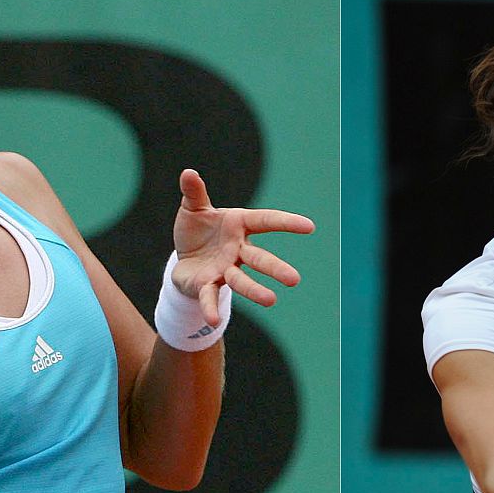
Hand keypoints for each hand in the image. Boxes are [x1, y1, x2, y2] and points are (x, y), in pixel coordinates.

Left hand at [170, 168, 313, 325]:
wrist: (183, 259)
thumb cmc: (196, 231)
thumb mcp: (193, 209)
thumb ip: (193, 192)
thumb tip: (188, 172)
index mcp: (238, 226)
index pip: (266, 221)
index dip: (287, 223)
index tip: (310, 227)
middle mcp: (237, 250)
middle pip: (259, 258)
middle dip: (275, 268)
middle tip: (294, 280)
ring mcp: (224, 270)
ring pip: (241, 280)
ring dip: (255, 291)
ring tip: (271, 301)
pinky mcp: (207, 286)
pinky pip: (210, 297)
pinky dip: (210, 308)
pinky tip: (214, 320)